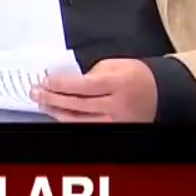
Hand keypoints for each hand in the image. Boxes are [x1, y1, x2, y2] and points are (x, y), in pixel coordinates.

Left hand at [31, 59, 157, 122]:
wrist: (160, 93)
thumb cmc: (136, 75)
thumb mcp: (115, 65)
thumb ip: (91, 73)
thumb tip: (67, 82)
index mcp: (117, 84)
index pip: (82, 86)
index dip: (60, 84)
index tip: (45, 80)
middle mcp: (116, 105)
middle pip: (77, 104)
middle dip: (52, 98)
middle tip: (36, 92)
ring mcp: (115, 121)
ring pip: (79, 120)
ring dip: (56, 112)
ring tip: (42, 103)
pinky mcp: (113, 129)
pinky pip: (86, 126)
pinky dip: (69, 120)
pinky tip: (58, 113)